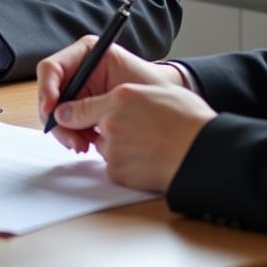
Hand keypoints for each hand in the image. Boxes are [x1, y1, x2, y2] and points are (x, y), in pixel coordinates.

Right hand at [37, 37, 183, 152]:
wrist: (165, 102)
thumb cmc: (150, 86)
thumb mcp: (121, 90)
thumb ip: (90, 101)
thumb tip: (60, 116)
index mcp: (86, 52)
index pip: (51, 68)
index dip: (46, 89)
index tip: (51, 111)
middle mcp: (78, 69)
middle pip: (49, 93)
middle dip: (57, 119)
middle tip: (73, 140)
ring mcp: (78, 89)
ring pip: (55, 112)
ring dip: (66, 131)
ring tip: (84, 145)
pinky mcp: (82, 108)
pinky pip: (67, 123)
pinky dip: (73, 135)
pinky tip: (87, 143)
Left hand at [52, 82, 216, 192]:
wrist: (203, 152)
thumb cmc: (188, 120)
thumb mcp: (156, 93)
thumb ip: (125, 97)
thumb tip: (107, 102)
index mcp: (121, 96)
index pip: (79, 105)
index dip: (70, 110)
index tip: (63, 114)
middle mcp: (111, 122)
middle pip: (93, 127)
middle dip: (104, 128)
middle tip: (134, 129)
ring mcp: (113, 149)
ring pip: (104, 146)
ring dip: (116, 146)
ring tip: (147, 142)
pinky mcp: (119, 172)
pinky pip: (114, 166)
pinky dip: (125, 163)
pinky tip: (148, 157)